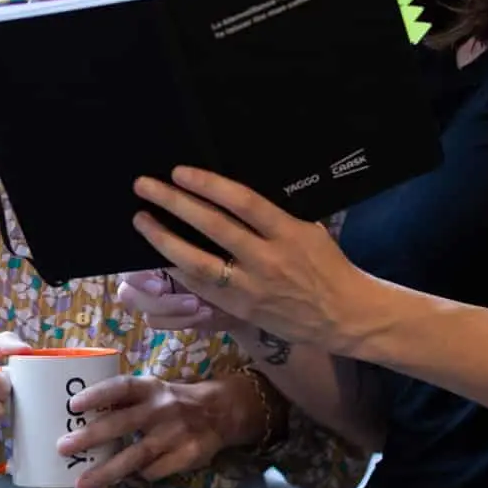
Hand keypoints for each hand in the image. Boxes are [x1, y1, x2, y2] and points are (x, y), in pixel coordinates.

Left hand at [57, 373, 258, 487]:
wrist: (220, 412)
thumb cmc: (171, 402)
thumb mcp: (152, 391)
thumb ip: (125, 402)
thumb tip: (80, 418)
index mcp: (150, 388)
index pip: (121, 387)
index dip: (97, 394)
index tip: (73, 406)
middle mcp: (161, 409)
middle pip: (122, 424)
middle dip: (90, 437)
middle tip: (62, 449)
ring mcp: (175, 434)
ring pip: (135, 457)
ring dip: (106, 472)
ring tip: (82, 485)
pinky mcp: (187, 456)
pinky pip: (153, 472)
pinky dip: (137, 477)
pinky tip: (126, 478)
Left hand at [130, 168, 380, 354]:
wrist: (345, 315)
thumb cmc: (327, 265)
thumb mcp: (308, 230)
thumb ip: (273, 215)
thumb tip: (231, 195)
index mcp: (288, 233)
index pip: (243, 203)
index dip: (209, 185)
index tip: (180, 172)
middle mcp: (267, 259)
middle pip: (213, 227)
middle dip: (175, 204)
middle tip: (145, 186)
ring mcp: (252, 288)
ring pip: (198, 263)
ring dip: (165, 240)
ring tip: (142, 220)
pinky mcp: (242, 310)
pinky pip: (202, 289)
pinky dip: (178, 271)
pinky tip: (159, 256)